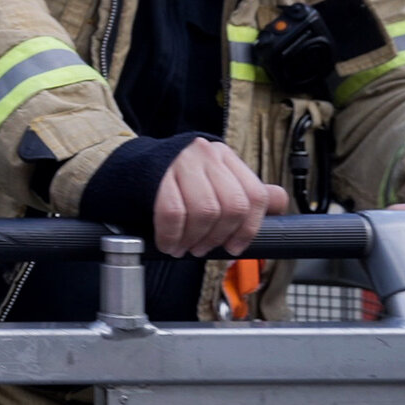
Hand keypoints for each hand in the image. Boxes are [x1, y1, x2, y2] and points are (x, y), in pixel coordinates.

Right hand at [153, 139, 288, 257]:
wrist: (126, 166)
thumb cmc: (174, 180)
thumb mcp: (212, 179)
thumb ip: (244, 191)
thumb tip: (278, 203)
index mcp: (225, 157)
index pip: (255, 194)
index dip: (249, 228)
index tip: (235, 247)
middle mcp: (207, 155)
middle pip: (232, 206)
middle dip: (219, 236)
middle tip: (204, 249)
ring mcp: (181, 163)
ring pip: (205, 211)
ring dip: (195, 239)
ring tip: (185, 248)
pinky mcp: (157, 175)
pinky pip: (173, 214)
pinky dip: (172, 236)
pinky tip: (169, 243)